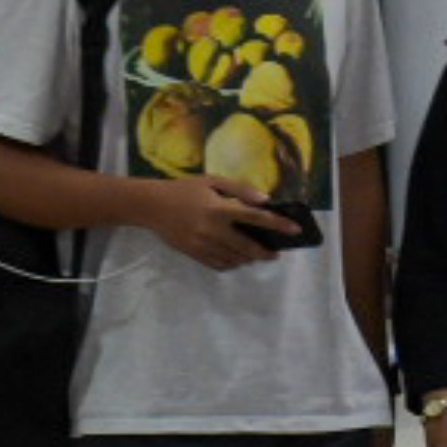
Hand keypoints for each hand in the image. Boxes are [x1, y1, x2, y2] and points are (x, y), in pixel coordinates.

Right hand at [148, 178, 301, 271]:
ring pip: (234, 259)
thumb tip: (264, 200)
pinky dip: (231, 263)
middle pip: (248, 247)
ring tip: (255, 254)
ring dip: (248, 259)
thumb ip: (239, 189)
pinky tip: (236, 258)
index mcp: (219, 209)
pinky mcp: (194, 254)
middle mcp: (213, 230)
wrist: (151, 206)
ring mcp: (203, 245)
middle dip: (265, 252)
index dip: (278, 224)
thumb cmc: (184, 189)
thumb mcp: (212, 181)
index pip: (256, 218)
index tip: (295, 230)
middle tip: (275, 253)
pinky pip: (219, 264)